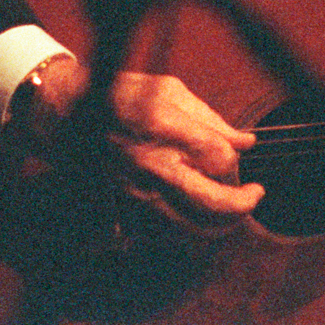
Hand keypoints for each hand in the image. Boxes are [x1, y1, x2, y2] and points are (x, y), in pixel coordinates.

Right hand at [104, 71, 265, 233]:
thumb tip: (247, 141)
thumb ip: (212, 120)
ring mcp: (138, 193)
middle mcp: (154, 167)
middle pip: (213, 203)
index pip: (221, 159)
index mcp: (167, 130)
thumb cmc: (123, 97)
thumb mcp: (171, 92)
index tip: (236, 153)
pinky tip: (195, 213)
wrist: (70, 115)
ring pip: (191, 226)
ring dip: (218, 221)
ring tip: (231, 207)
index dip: (234, 159)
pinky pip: (165, 233)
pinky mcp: (123, 210)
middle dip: (242, 204)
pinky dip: (186, 227)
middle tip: (255, 195)